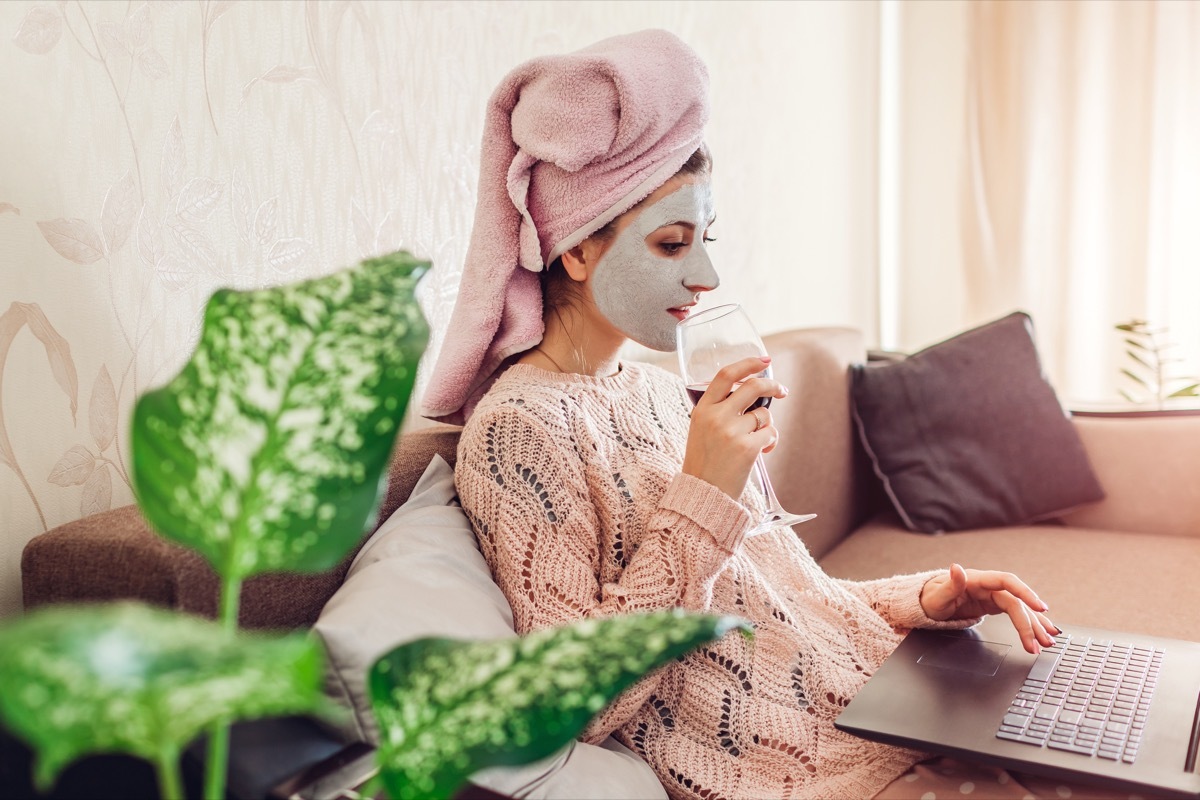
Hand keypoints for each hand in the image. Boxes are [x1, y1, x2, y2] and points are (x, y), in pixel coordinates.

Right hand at [682, 356, 787, 499]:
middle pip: (752, 387)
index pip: (725, 375)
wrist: (703, 494)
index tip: (764, 360)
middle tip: (781, 390)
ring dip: (766, 425)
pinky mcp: (747, 448)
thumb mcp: (700, 429)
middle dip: (772, 385)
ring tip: (755, 441)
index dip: (747, 363)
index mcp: (702, 409)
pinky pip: (770, 433)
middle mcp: (716, 416)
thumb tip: (749, 393)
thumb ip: (717, 410)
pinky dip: (770, 441)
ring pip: (764, 414)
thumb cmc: (704, 463)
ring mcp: (732, 431)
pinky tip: (761, 452)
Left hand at [920, 564, 1059, 654]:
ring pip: (1020, 610)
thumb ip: (950, 584)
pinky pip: (1016, 613)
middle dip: (1031, 622)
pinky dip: (1030, 623)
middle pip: (1017, 602)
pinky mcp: (993, 605)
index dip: (1025, 593)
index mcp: (977, 580)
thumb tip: (956, 568)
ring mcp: (992, 596)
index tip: (1040, 607)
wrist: (926, 603)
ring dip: (1035, 626)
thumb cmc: (930, 598)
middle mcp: (988, 586)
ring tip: (1047, 643)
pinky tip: (1043, 632)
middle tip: (1042, 641)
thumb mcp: (936, 595)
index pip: (1007, 582)